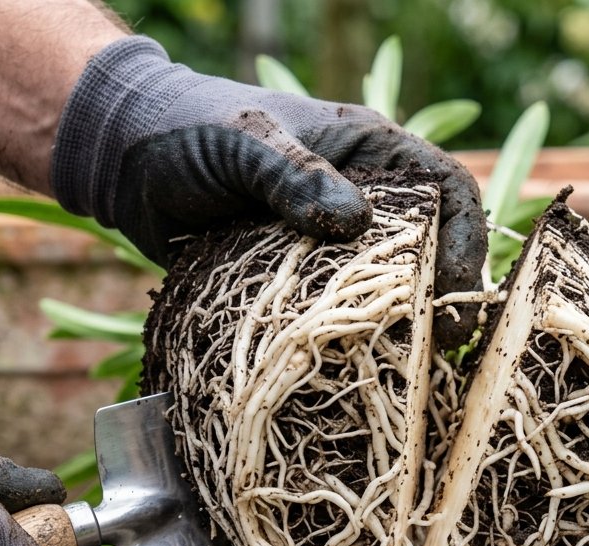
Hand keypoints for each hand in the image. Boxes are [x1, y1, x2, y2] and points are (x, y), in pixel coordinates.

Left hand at [50, 36, 486, 346]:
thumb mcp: (244, 142)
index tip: (456, 289)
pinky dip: (347, 342)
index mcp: (367, 151)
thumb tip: (354, 223)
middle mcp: (360, 198)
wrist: (123, 161)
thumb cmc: (188, 130)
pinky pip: (333, 314)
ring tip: (414, 371)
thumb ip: (294, 176)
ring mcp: (327, 243)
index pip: (445, 189)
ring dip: (404, 328)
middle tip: (446, 346)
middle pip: (429, 249)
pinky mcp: (295, 279)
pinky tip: (353, 372)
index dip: (465, 238)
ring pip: (386, 289)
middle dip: (444, 297)